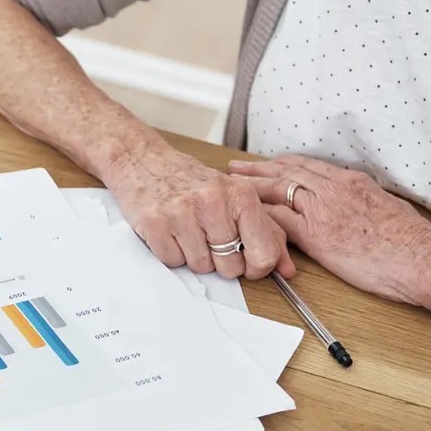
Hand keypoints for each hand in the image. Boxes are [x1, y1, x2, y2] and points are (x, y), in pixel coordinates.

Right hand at [106, 141, 294, 279]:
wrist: (143, 161)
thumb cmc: (193, 181)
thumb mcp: (236, 197)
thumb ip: (267, 232)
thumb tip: (287, 269)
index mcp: (240, 195)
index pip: (263, 254)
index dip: (256, 267)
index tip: (246, 261)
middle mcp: (213, 202)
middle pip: (230, 267)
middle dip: (220, 261)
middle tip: (209, 239)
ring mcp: (182, 213)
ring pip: (200, 267)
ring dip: (194, 256)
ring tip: (188, 232)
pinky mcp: (155, 224)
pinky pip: (173, 261)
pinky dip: (172, 252)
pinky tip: (171, 231)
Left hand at [229, 155, 430, 304]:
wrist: (425, 260)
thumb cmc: (413, 244)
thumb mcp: (388, 210)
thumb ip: (365, 204)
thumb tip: (357, 210)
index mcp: (353, 182)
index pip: (308, 166)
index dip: (282, 164)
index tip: (265, 164)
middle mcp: (336, 189)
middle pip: (286, 172)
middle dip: (257, 170)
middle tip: (233, 169)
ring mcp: (325, 210)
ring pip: (277, 190)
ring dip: (250, 189)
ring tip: (228, 188)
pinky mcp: (317, 234)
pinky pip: (279, 221)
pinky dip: (259, 219)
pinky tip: (243, 218)